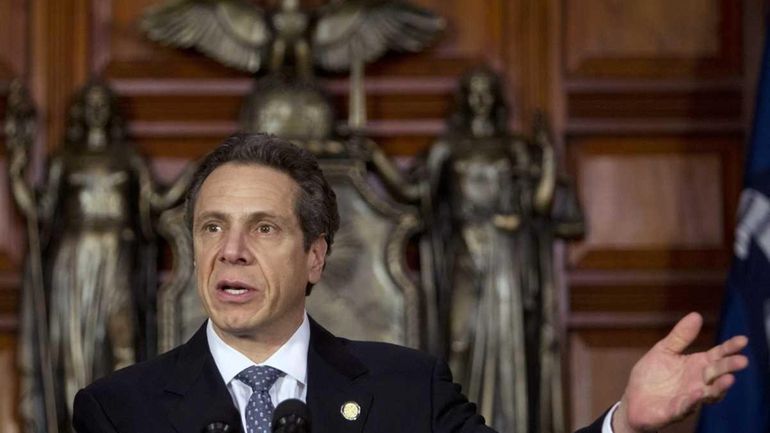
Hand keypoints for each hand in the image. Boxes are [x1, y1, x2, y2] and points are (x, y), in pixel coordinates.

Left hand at [612, 312, 748, 432]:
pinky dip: (693, 400)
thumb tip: (696, 315)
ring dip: (719, 387)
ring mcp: (690, 397)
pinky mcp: (676, 410)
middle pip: (717, 373)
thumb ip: (680, 336)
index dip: (730, 348)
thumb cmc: (653, 375)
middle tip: (742, 361)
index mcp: (696, 365)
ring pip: (710, 393)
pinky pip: (687, 406)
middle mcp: (698, 382)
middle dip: (729, 368)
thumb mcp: (664, 351)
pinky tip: (698, 392)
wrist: (635, 399)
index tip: (743, 340)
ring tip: (728, 379)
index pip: (717, 355)